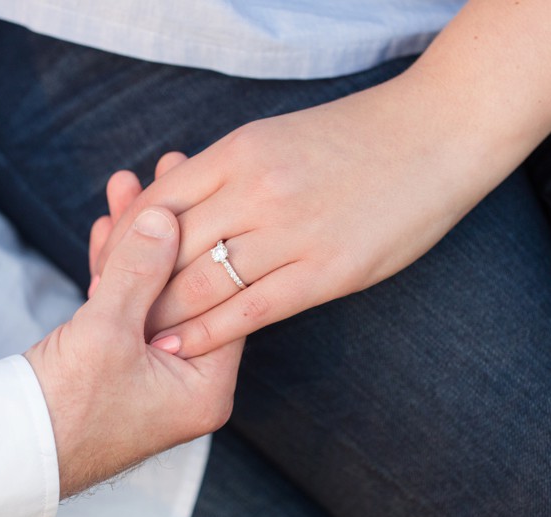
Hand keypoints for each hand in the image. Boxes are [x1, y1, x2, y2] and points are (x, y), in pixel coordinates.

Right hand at [25, 205, 242, 498]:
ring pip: (151, 296)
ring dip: (135, 246)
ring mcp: (153, 377)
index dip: (207, 238)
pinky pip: (125, 312)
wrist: (6, 455)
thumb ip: (139, 272)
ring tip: (127, 186)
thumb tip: (165, 217)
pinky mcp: (119, 370)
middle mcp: (187, 384)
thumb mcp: (106, 333)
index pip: (223, 298)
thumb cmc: (63, 410)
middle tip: (167, 172)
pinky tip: (108, 230)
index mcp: (205, 387)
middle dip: (167, 232)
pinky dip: (114, 275)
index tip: (200, 187)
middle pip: (187, 290)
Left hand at [92, 69, 504, 357]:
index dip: (126, 242)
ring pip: (201, 284)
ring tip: (136, 340)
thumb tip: (179, 207)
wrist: (439, 134)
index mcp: (240, 150)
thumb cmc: (358, 135)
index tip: (111, 267)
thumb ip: (227, 173)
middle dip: (133, 287)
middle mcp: (257, 190)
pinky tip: (181, 348)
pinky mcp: (327, 272)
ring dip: (162, 317)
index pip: (158, 202)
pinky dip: (208, 333)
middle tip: (112, 315)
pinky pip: (251, 311)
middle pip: (169, 248)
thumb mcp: (278, 136)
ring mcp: (292, 233)